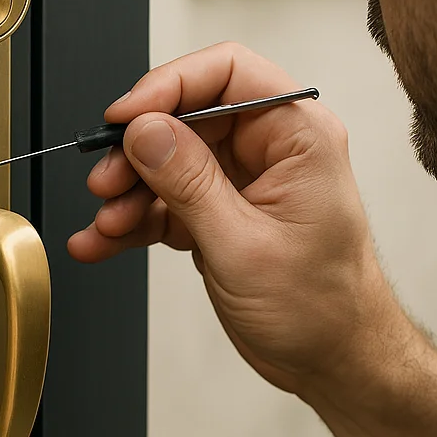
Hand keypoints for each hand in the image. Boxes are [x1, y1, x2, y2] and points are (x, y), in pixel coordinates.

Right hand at [69, 42, 393, 396]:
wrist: (332, 363)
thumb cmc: (321, 308)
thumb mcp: (244, 245)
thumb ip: (189, 182)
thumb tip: (145, 129)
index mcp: (298, 136)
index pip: (228, 73)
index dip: (169, 85)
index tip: (125, 117)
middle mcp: (271, 149)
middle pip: (187, 117)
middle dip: (138, 150)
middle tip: (106, 181)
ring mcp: (244, 182)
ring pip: (169, 161)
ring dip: (130, 191)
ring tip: (106, 222)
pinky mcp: (222, 214)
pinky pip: (167, 202)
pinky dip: (134, 221)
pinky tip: (103, 240)